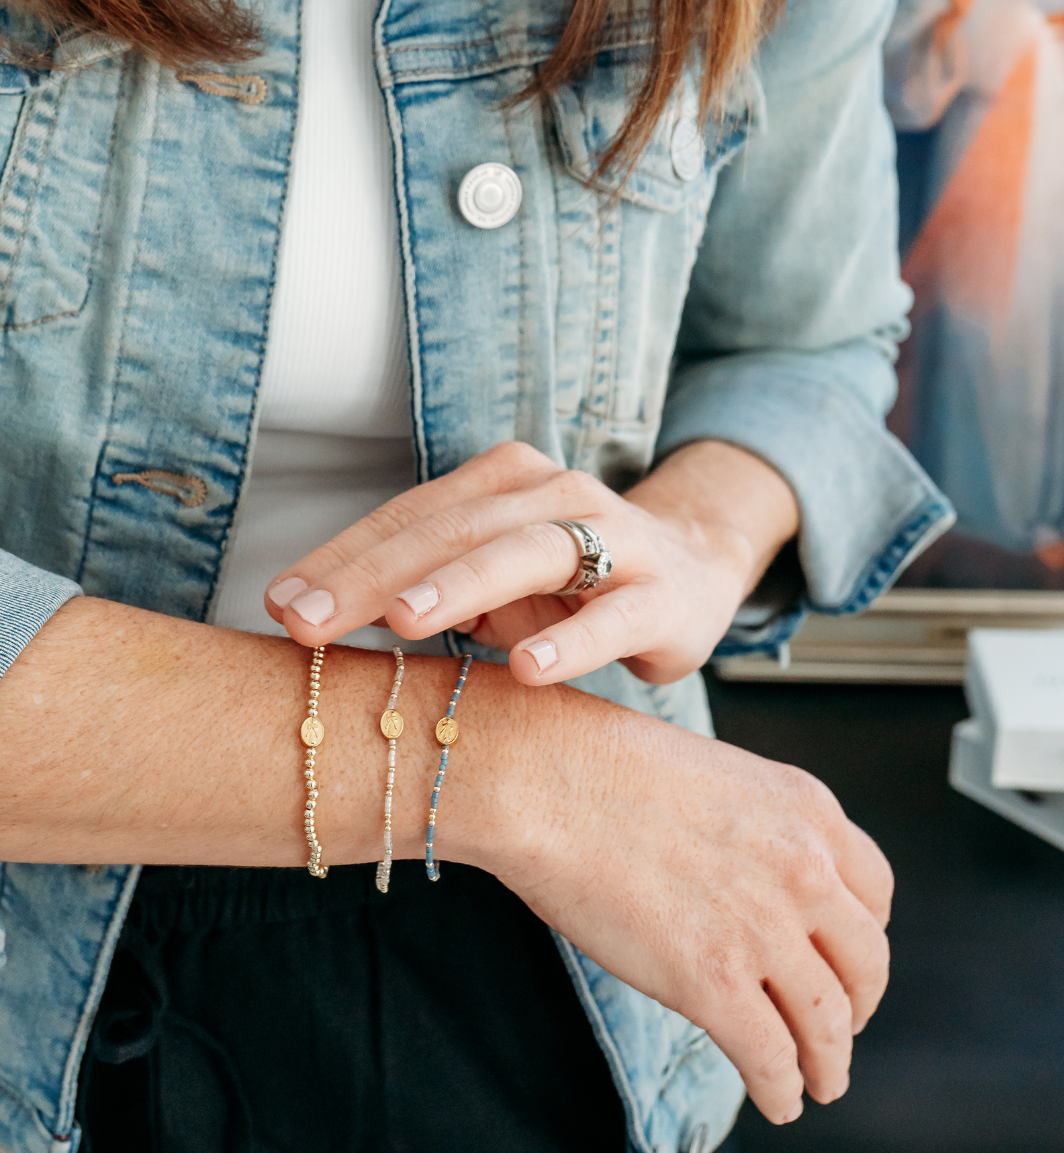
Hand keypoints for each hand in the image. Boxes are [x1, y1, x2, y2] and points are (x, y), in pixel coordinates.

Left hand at [265, 440, 797, 686]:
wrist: (693, 569)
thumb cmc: (567, 580)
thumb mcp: (488, 576)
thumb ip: (418, 584)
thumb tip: (309, 615)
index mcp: (503, 481)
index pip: (411, 517)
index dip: (342, 558)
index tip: (280, 604)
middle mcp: (557, 495)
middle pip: (454, 531)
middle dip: (375, 576)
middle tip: (309, 621)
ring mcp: (616, 539)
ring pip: (530, 554)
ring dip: (462, 587)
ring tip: (402, 620)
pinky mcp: (663, 596)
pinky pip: (614, 616)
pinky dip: (571, 639)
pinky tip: (527, 671)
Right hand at [466, 683, 893, 1126]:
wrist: (549, 781)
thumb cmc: (602, 764)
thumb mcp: (714, 774)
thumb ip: (752, 826)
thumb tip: (742, 872)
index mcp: (807, 810)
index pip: (874, 891)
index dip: (863, 937)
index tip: (848, 959)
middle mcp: (805, 870)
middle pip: (864, 963)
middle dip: (858, 1006)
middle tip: (842, 1027)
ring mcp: (764, 930)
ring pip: (828, 1021)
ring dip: (830, 1062)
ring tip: (821, 1081)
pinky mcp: (713, 983)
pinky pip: (771, 1057)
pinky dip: (781, 1089)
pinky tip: (778, 1100)